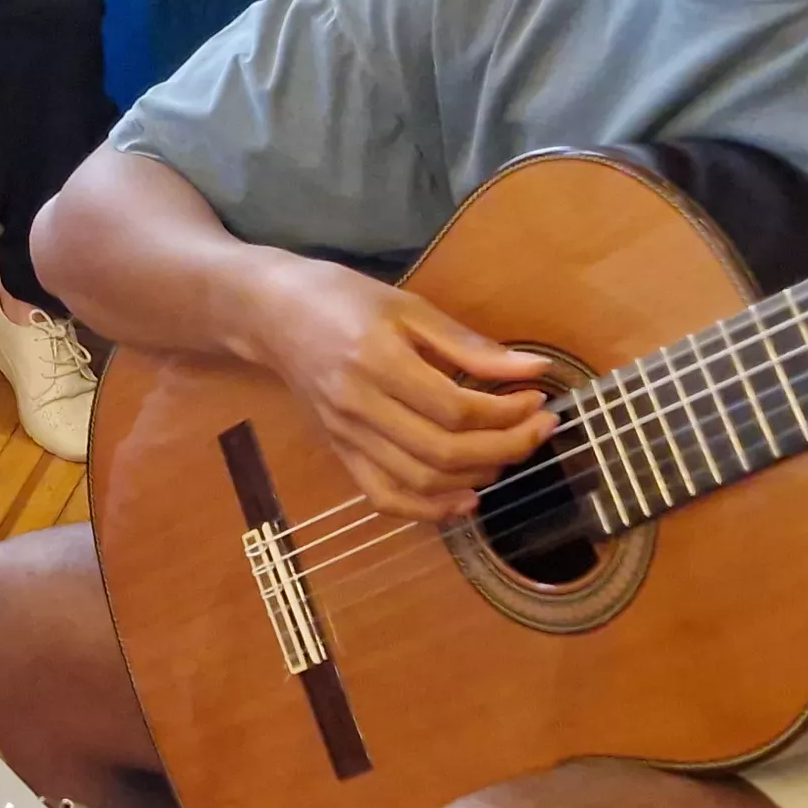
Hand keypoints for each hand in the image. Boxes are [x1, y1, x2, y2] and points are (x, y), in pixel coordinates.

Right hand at [245, 255, 555, 522]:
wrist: (269, 314)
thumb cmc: (341, 297)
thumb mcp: (406, 305)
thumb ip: (468, 345)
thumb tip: (533, 369)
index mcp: (377, 360)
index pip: (455, 408)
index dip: (506, 413)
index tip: (537, 399)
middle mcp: (358, 406)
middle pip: (442, 451)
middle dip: (505, 448)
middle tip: (539, 430)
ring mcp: (345, 436)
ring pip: (419, 480)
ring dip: (477, 476)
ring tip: (508, 454)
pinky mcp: (340, 452)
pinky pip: (385, 496)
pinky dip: (429, 509)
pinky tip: (465, 498)